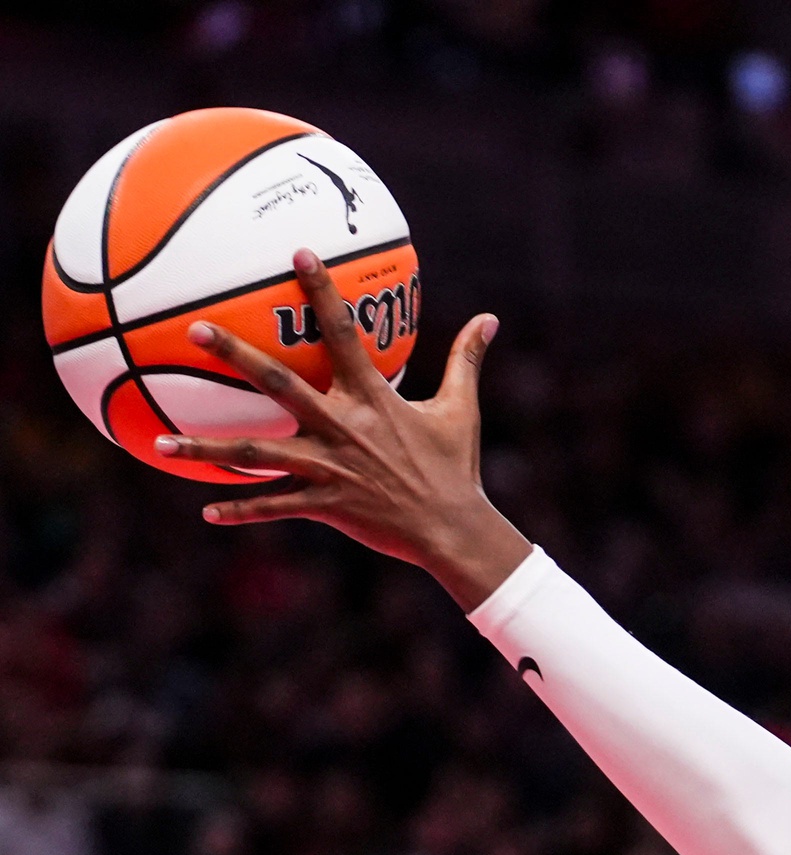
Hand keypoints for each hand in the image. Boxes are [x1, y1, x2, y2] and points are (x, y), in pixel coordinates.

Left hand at [153, 251, 532, 610]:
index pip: (343, 334)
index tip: (298, 253)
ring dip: (208, 449)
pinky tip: (208, 512)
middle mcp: (343, 427)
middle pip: (279, 382)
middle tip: (193, 328)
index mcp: (373, 399)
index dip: (322, 291)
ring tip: (164, 442)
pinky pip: (275, 506)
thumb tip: (491, 319)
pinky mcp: (326, 504)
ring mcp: (330, 467)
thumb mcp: (461, 411)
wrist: (454, 531)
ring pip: (257, 453)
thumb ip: (466, 361)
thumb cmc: (456, 469)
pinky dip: (243, 510)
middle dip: (234, 354)